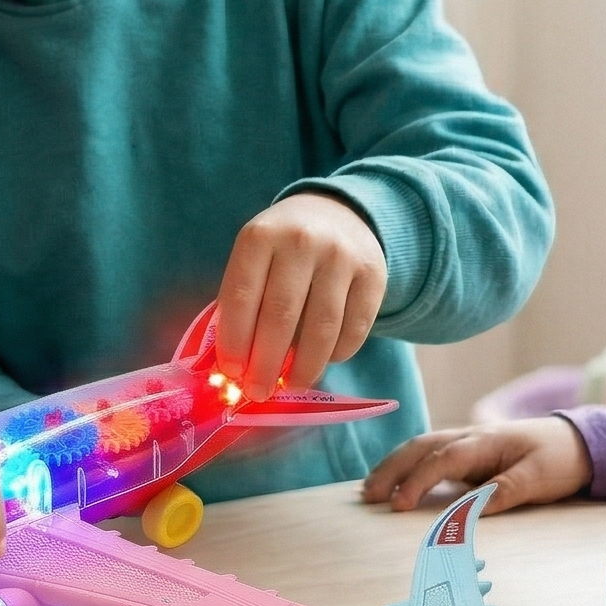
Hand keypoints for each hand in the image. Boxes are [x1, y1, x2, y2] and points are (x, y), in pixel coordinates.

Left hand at [216, 193, 386, 399]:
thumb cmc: (283, 248)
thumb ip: (242, 302)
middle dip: (266, 364)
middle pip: (281, 316)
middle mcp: (301, 242)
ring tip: (292, 385)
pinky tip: (323, 361)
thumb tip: (236, 366)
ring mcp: (341, 257)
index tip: (232, 373)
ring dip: (304, 367)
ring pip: (321, 328)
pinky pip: (354, 329)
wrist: (337, 213)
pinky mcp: (373, 275)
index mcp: (261, 236)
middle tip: (257, 392)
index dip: (235, 341)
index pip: (242, 297)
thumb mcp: (255, 258)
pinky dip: (337, 354)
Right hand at [361, 417, 591, 512]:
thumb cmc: (558, 458)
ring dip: (394, 466)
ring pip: (421, 448)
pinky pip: (430, 457)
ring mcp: (467, 444)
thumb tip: (475, 507)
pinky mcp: (468, 455)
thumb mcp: (539, 477)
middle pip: (421, 447)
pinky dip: (407, 467)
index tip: (399, 505)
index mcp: (486, 441)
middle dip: (391, 469)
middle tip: (368, 496)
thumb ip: (506, 489)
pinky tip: (394, 483)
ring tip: (370, 490)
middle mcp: (470, 438)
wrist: (577, 442)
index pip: (442, 459)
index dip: (419, 481)